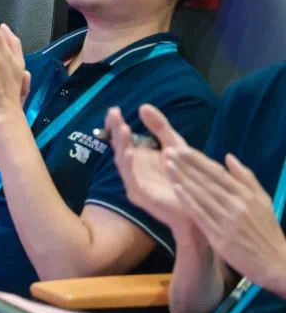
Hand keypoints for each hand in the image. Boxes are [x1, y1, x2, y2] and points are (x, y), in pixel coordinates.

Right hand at [109, 104, 194, 231]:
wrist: (199, 206)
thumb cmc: (187, 177)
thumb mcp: (175, 145)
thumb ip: (160, 127)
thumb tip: (143, 106)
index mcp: (140, 158)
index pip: (123, 139)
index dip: (116, 125)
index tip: (114, 110)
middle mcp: (133, 169)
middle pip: (120, 147)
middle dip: (115, 130)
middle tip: (113, 113)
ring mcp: (134, 182)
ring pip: (122, 161)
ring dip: (121, 145)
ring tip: (122, 128)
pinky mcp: (140, 195)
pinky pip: (130, 178)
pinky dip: (128, 165)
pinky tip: (130, 152)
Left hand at [167, 148, 285, 288]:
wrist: (276, 263)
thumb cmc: (267, 231)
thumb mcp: (263, 200)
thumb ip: (246, 177)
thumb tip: (228, 156)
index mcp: (246, 194)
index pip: (217, 172)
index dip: (198, 160)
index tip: (180, 149)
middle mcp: (237, 204)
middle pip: (207, 181)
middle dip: (186, 165)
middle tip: (168, 151)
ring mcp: (228, 220)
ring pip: (201, 195)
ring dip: (183, 179)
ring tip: (167, 165)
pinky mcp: (220, 237)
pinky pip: (201, 215)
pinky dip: (188, 201)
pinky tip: (176, 189)